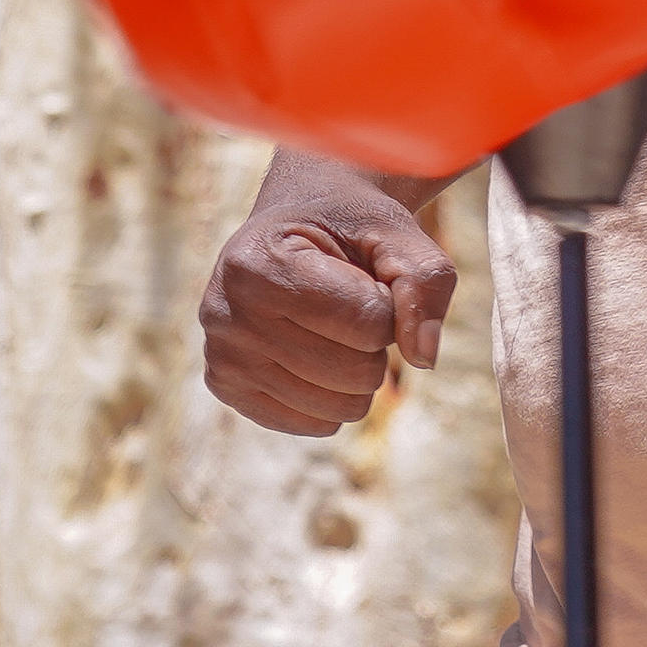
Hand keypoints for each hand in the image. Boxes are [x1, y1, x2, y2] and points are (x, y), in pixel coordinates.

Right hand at [199, 154, 457, 433]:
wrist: (295, 222)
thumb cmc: (347, 227)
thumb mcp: (397, 233)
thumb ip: (424, 281)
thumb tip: (423, 359)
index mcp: (260, 262)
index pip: (368, 321)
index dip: (389, 304)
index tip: (364, 276)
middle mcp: (225, 312)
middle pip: (354, 372)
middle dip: (374, 342)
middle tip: (349, 303)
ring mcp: (222, 356)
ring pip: (339, 408)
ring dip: (357, 371)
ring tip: (331, 326)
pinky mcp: (227, 388)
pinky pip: (315, 424)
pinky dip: (334, 395)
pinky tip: (313, 352)